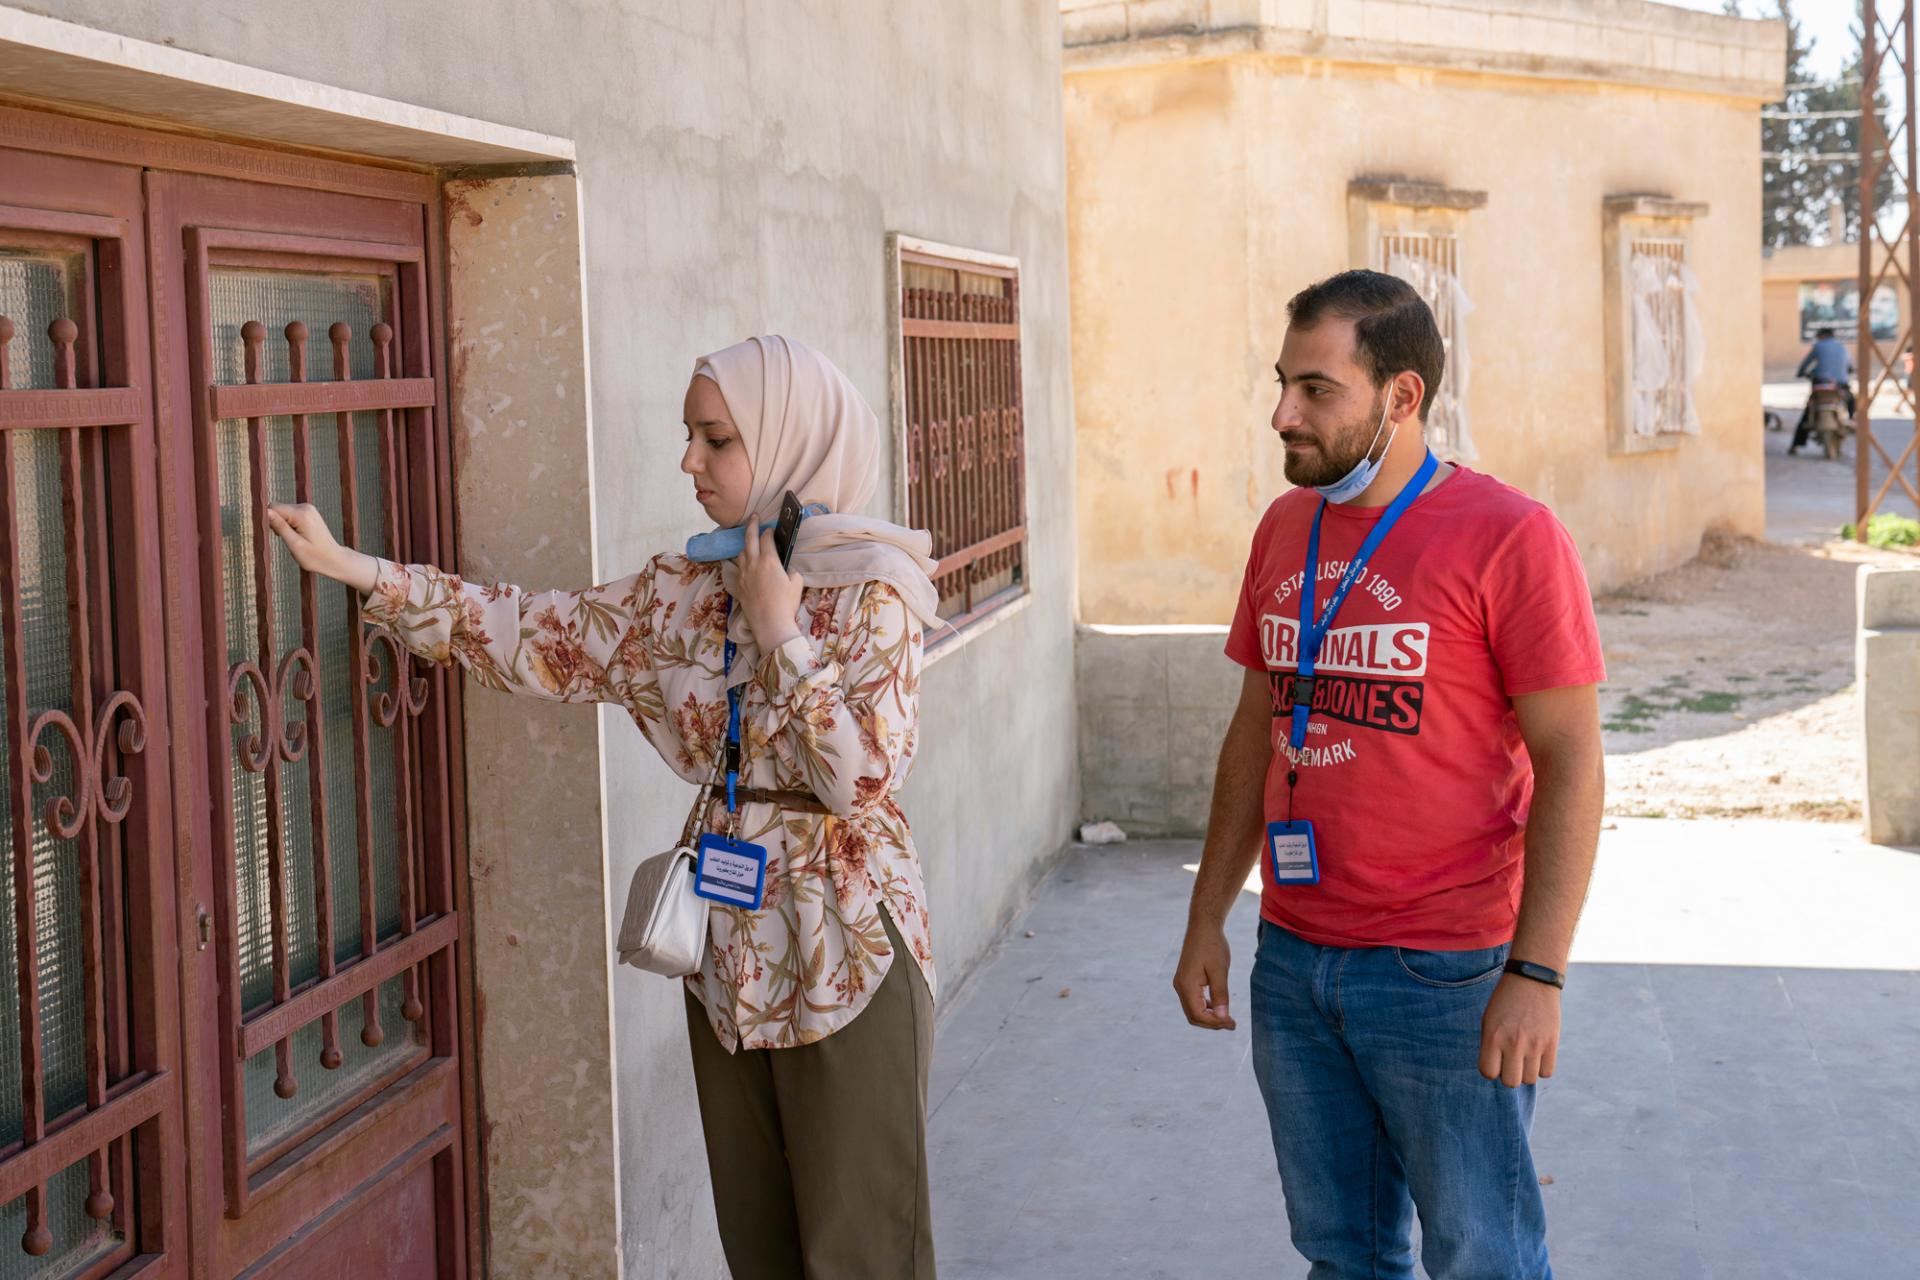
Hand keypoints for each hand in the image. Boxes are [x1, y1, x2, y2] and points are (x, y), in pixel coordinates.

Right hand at [265, 503, 378, 592]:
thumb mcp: (294, 544)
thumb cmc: (315, 557)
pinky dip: (289, 525)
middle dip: (277, 523)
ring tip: (294, 539)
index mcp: (302, 514)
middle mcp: (305, 507)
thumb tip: (266, 512)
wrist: (334, 559)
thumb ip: (280, 526)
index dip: (269, 521)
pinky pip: (290, 514)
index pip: (273, 508)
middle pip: (278, 509)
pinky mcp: (308, 512)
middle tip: (287, 539)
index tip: (277, 534)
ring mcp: (308, 508)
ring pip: (283, 512)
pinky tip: (297, 535)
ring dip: (283, 525)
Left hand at [737, 523, 803, 650]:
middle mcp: (754, 564)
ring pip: (741, 552)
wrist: (770, 623)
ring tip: (749, 541)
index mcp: (770, 561)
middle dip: (751, 525)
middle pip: (749, 538)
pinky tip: (743, 562)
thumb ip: (791, 570)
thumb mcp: (796, 583)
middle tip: (753, 517)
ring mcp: (743, 574)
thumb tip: (786, 568)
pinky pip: (737, 567)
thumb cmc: (786, 604)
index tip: (771, 529)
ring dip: (745, 544)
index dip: (769, 531)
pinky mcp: (738, 585)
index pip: (766, 538)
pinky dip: (741, 561)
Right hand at [1173, 921, 1235, 1029]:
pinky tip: (1220, 1006)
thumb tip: (1223, 1018)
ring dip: (1210, 1017)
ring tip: (1228, 1018)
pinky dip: (1207, 1007)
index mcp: (1186, 985)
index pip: (1198, 1015)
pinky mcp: (1186, 980)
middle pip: (1194, 1016)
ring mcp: (1182, 984)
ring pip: (1193, 1010)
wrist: (1203, 926)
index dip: (1215, 1023)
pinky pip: (1194, 1001)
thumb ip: (1220, 994)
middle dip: (1212, 1023)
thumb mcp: (1220, 971)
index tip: (1232, 1024)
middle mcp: (1180, 987)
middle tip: (1232, 1024)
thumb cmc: (1212, 946)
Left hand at [1478, 973, 1560, 1086]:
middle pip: (1511, 1082)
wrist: (1532, 979)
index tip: (1495, 1060)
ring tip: (1525, 1055)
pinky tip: (1538, 1054)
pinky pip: (1547, 1073)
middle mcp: (1513, 1043)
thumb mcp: (1489, 1020)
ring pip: (1530, 1080)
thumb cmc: (1506, 1001)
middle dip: (1509, 1074)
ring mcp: (1535, 1044)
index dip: (1491, 1069)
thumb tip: (1496, 1072)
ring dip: (1526, 1071)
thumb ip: (1490, 1046)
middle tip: (1511, 1060)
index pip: (1488, 1073)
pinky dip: (1542, 1068)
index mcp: (1493, 1037)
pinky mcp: (1552, 1043)